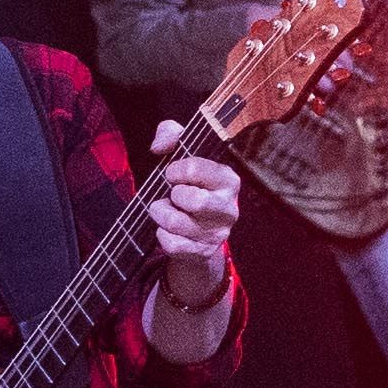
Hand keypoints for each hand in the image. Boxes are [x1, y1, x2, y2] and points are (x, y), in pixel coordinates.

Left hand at [145, 119, 239, 302]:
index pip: (196, 168)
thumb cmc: (190, 186)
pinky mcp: (203, 252)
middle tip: (173, 194)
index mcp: (228, 180)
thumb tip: (158, 146)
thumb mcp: (182, 154)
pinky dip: (162, 235)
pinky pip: (172, 244)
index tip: (173, 173)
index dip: (176, 169)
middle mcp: (228, 208)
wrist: (197, 230)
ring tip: (164, 210)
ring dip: (161, 213)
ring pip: (176, 222)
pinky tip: (168, 229)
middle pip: (193, 200)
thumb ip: (171, 134)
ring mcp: (217, 233)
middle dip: (173, 194)